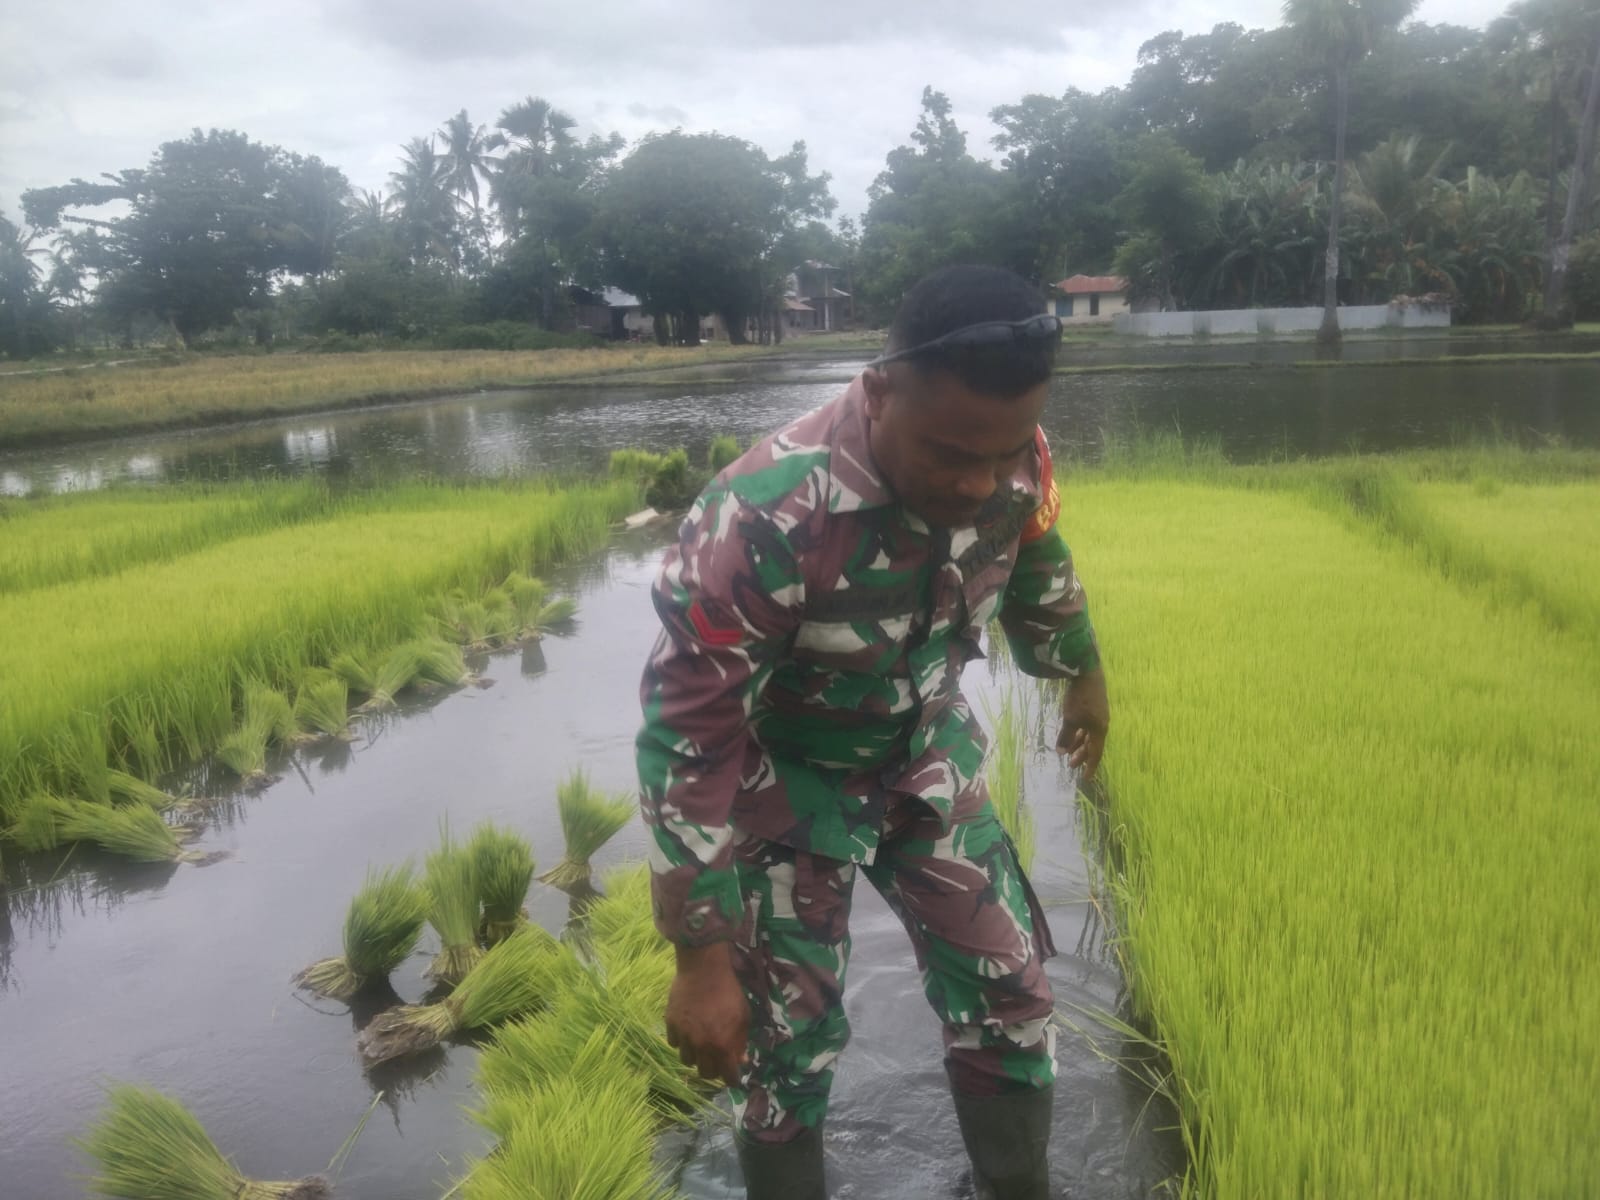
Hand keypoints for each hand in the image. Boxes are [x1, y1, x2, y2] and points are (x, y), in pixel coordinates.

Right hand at [665, 940, 749, 1088]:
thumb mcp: (744, 1017)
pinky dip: (681, 1040)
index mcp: (723, 1046)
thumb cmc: (729, 991)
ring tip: (700, 1043)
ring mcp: (684, 1036)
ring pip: (687, 1061)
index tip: (733, 1076)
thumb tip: (741, 1060)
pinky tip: (687, 1030)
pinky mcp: (670, 1025)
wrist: (704, 969)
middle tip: (717, 1059)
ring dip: (695, 1055)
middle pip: (705, 1073)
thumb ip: (742, 1041)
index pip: (728, 1077)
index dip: (733, 1079)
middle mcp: (702, 1047)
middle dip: (714, 1069)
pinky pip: (673, 1043)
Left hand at [1056, 665, 1108, 779]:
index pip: (1096, 753)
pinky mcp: (1094, 705)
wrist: (1087, 672)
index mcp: (1100, 730)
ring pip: (1089, 734)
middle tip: (1070, 765)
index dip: (1090, 766)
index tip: (1085, 778)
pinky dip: (1079, 732)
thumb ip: (1066, 736)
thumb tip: (1062, 752)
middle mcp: (1101, 724)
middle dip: (1081, 755)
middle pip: (1092, 744)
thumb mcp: (1070, 719)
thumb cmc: (1079, 699)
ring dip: (1079, 743)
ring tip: (1068, 750)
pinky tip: (1071, 732)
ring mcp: (1098, 714)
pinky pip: (1087, 725)